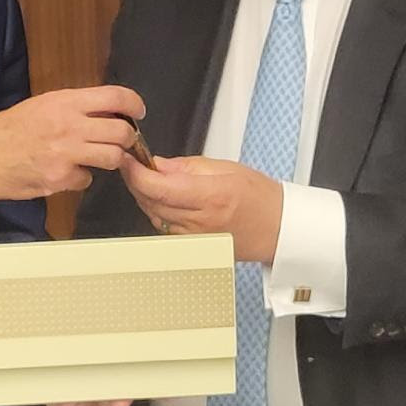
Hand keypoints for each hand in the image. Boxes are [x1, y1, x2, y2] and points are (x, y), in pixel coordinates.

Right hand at [0, 85, 144, 221]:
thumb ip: (73, 107)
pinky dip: (82, 178)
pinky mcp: (61, 179)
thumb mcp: (40, 106)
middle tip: (123, 142)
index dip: (134, 104)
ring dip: (110, 160)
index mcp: (64, 102)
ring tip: (97, 157)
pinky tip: (66, 173)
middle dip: (129, 139)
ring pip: (113, 158)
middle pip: (122, 132)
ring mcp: (66, 155)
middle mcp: (69, 126)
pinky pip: (88, 179)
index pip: (115, 96)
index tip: (139, 112)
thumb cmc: (7, 130)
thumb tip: (105, 111)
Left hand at [121, 154, 283, 263]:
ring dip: (144, 196)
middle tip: (133, 163)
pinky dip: (155, 210)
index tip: (127, 159)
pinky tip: (161, 198)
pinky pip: (163, 227)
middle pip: (150, 202)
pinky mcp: (192, 246)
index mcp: (211, 196)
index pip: (159, 187)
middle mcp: (200, 221)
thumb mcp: (226, 168)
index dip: (136, 173)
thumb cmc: (259, 197)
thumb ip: (187, 166)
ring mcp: (195, 237)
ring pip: (153, 215)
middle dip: (136, 181)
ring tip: (148, 178)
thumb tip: (158, 164)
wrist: (277, 228)